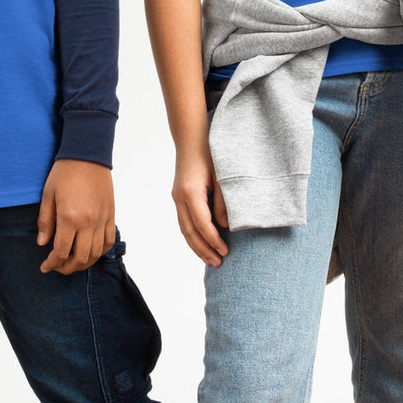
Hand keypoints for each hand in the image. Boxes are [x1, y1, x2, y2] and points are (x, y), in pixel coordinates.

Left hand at [37, 160, 115, 274]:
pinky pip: (109, 241)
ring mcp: (102, 219)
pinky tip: (90, 252)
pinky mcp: (111, 215)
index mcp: (70, 217)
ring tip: (73, 262)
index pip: (61, 251)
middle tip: (58, 267)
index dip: (52, 263)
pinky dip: (100, 251)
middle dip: (67, 268)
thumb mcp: (48, 195)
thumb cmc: (64, 172)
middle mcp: (88, 222)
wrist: (88, 154)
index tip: (45, 267)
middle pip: (80, 258)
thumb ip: (45, 222)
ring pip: (96, 253)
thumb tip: (42, 244)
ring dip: (84, 263)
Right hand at [171, 143, 229, 265]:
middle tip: (218, 263)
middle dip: (204, 250)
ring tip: (211, 260)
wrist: (191, 139)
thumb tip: (225, 226)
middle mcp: (179, 197)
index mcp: (191, 192)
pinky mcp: (179, 198)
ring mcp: (177, 198)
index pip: (202, 223)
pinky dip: (192, 236)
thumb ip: (223, 202)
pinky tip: (202, 245)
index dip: (213, 240)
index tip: (225, 251)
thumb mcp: (222, 176)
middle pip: (189, 231)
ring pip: (184, 229)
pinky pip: (184, 222)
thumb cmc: (210, 154)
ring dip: (197, 247)